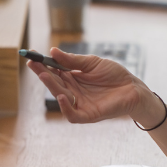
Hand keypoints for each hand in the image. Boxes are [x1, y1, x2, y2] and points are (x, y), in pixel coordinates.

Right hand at [26, 47, 162, 125]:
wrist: (134, 88)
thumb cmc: (115, 75)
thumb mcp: (92, 63)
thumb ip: (73, 60)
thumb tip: (52, 51)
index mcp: (73, 78)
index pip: (54, 72)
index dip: (43, 65)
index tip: (32, 56)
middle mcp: (73, 91)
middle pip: (54, 83)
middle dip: (42, 73)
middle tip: (33, 63)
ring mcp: (80, 104)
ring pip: (60, 97)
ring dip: (51, 86)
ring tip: (44, 74)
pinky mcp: (88, 115)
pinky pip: (72, 115)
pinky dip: (65, 107)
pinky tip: (60, 96)